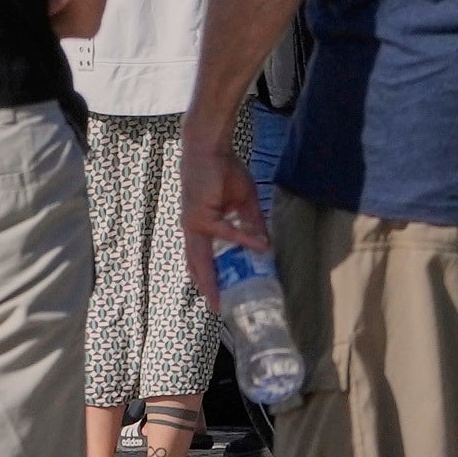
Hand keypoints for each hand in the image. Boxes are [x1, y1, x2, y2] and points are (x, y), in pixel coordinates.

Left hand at [181, 124, 275, 304]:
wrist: (210, 148)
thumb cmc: (223, 171)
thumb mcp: (242, 201)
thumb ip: (251, 223)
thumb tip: (265, 243)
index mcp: (199, 227)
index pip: (201, 258)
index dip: (208, 277)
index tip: (220, 293)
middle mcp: (192, 229)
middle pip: (197, 265)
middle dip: (207, 287)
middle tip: (218, 307)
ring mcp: (194, 224)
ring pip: (201, 259)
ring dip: (212, 280)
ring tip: (220, 299)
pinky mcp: (202, 215)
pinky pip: (226, 233)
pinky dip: (244, 240)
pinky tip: (260, 248)